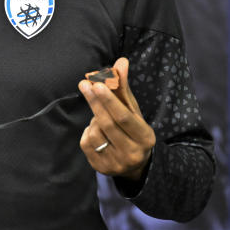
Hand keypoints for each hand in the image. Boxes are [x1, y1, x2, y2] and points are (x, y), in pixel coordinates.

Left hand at [78, 57, 155, 180]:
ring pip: (95, 132)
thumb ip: (124, 87)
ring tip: (100, 116)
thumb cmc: (132, 129)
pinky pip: (86, 142)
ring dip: (93, 118)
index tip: (96, 84)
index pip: (123, 117)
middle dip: (94, 102)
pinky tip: (96, 130)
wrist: (135, 164)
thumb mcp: (133, 110)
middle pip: (107, 124)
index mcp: (145, 137)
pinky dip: (88, 131)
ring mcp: (116, 164)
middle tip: (84, 84)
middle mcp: (132, 153)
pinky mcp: (101, 168)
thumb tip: (121, 60)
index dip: (109, 100)